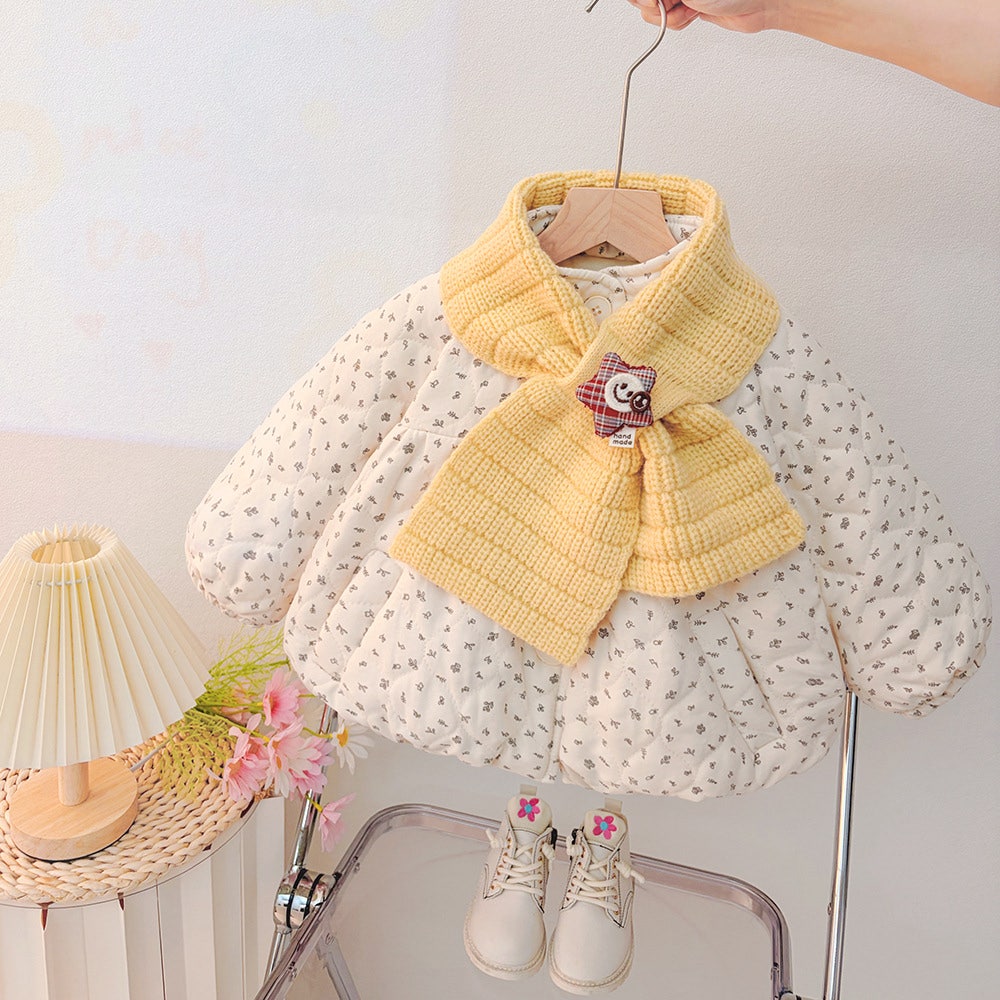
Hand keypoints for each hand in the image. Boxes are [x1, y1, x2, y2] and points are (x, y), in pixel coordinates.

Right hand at [625, 0, 773, 32]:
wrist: (758, 3)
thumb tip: (644, 0)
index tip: (654, 1)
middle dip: (657, 6)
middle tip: (677, 1)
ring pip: (652, 13)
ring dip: (671, 16)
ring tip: (690, 8)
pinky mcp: (685, 8)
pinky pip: (668, 23)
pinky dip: (679, 23)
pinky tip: (694, 14)